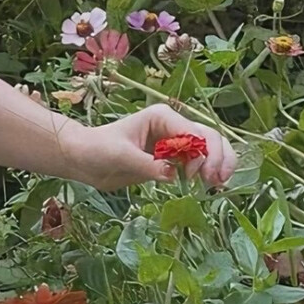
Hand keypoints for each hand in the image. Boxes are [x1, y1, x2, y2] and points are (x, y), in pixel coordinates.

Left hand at [70, 105, 236, 190]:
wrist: (83, 159)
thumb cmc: (97, 149)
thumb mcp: (120, 156)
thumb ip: (147, 165)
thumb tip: (173, 175)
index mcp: (162, 117)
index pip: (193, 133)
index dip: (200, 153)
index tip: (192, 176)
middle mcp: (173, 126)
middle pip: (209, 137)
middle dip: (217, 158)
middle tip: (215, 182)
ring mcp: (174, 143)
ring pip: (210, 148)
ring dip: (219, 164)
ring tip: (218, 185)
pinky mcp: (172, 159)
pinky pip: (198, 163)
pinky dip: (209, 172)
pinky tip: (212, 186)